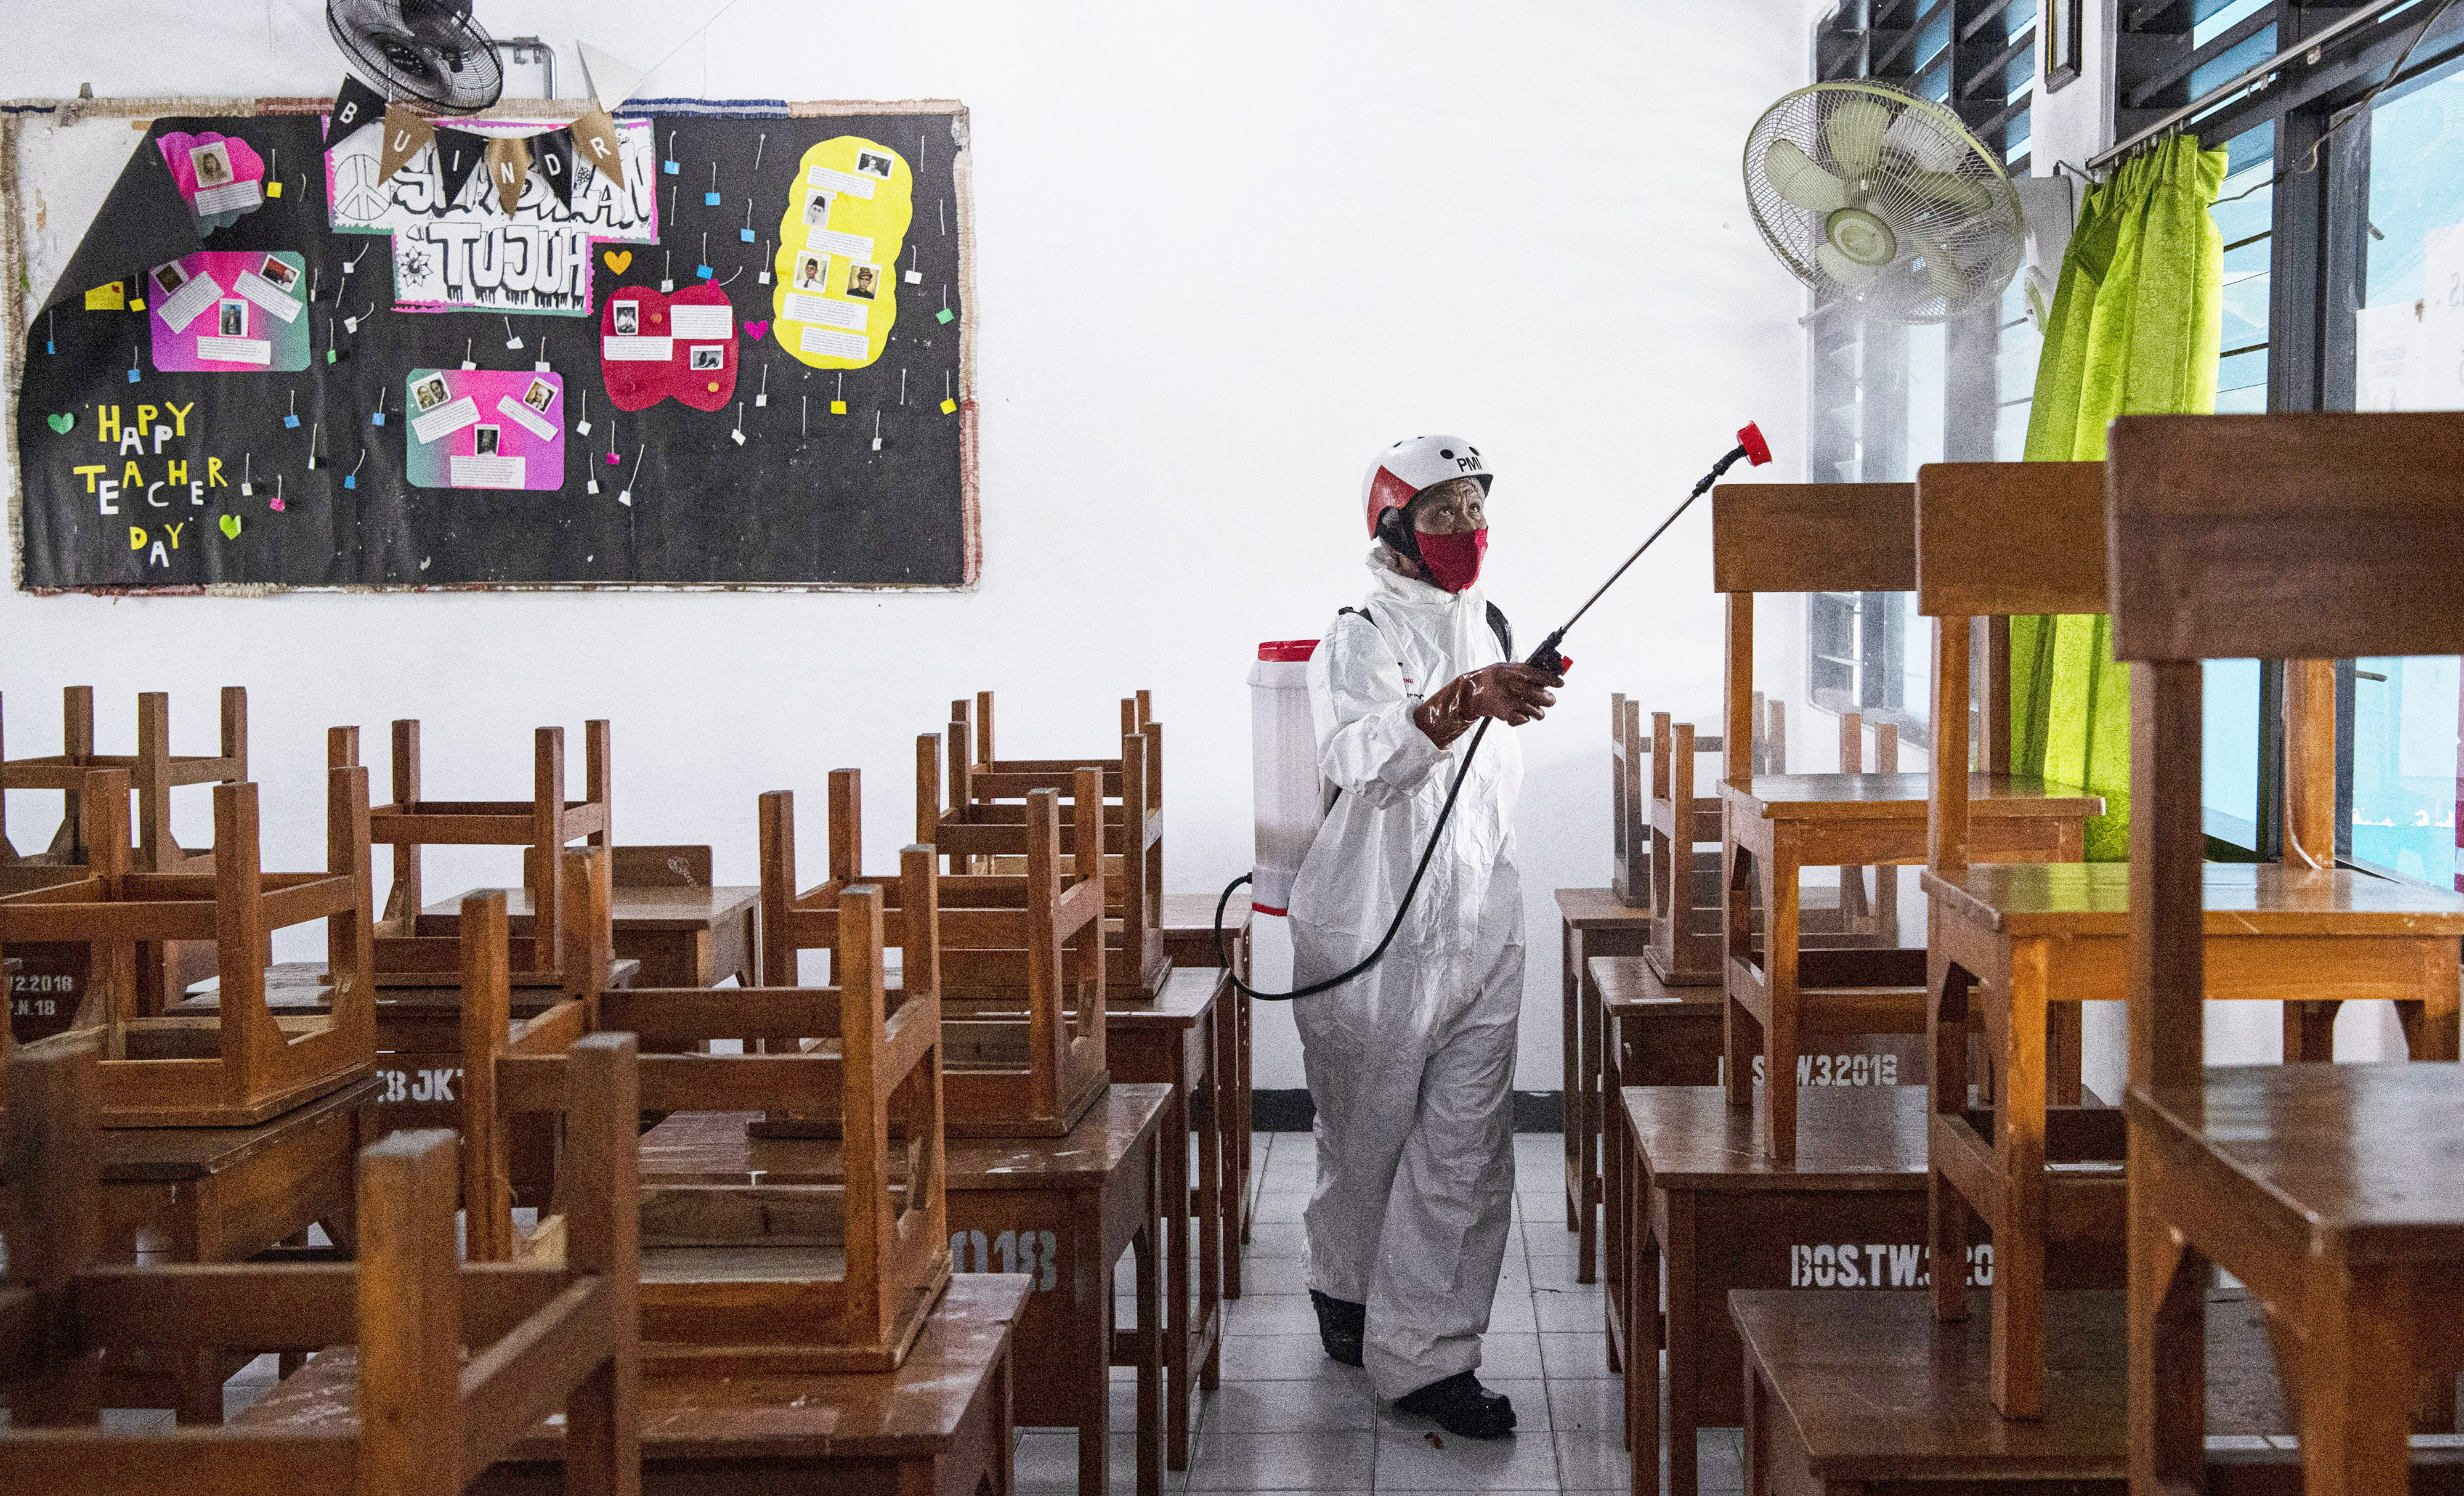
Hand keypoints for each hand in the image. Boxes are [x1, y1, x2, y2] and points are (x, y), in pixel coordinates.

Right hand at [1413, 663, 1562, 745]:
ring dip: (1536, 713)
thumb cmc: (1491, 678)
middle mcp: (1518, 684)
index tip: (1560, 684)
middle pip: (1546, 697)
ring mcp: (1513, 700)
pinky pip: (1525, 720)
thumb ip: (1525, 670)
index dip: (1555, 681)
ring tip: (1529, 710)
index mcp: (1519, 671)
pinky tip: (1515, 714)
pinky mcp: (1508, 714)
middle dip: (1548, 700)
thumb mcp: (1507, 667)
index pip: (1544, 676)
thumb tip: (1547, 674)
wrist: (1469, 691)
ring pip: (1538, 712)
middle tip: (1545, 700)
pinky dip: (1522, 719)